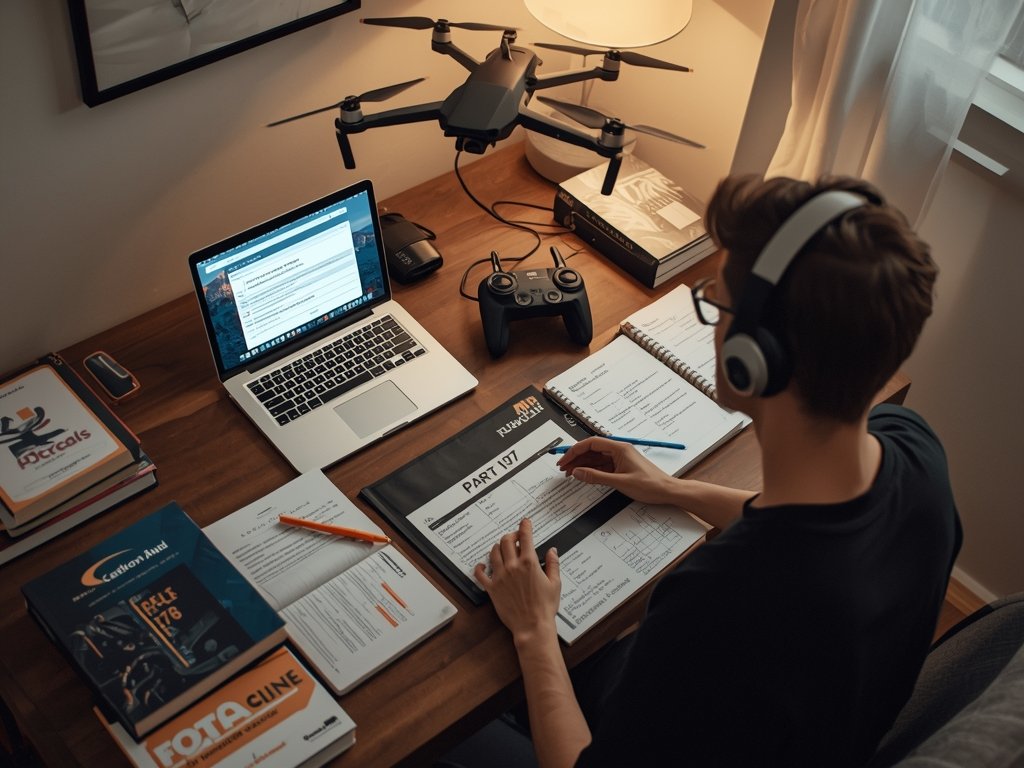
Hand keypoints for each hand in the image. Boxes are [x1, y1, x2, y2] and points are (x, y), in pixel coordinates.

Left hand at [474, 518, 560, 644]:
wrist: (532, 626)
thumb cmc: (545, 607)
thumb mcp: (555, 583)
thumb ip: (553, 564)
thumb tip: (552, 551)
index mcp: (529, 563)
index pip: (525, 537)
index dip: (525, 526)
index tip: (525, 522)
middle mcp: (513, 567)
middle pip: (506, 541)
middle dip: (511, 535)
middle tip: (516, 537)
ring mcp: (501, 577)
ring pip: (494, 552)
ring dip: (498, 546)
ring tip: (502, 548)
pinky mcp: (492, 588)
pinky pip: (481, 574)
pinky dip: (480, 567)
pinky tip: (482, 565)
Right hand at [557, 436, 674, 504]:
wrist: (667, 491)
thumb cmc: (650, 485)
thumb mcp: (620, 482)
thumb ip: (596, 477)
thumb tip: (578, 472)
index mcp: (619, 448)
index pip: (591, 443)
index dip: (575, 451)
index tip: (564, 460)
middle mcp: (619, 450)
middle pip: (591, 450)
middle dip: (576, 458)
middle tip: (563, 468)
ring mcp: (620, 459)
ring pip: (596, 459)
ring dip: (582, 465)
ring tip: (569, 473)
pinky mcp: (621, 467)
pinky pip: (602, 466)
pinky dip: (591, 470)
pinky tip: (583, 475)